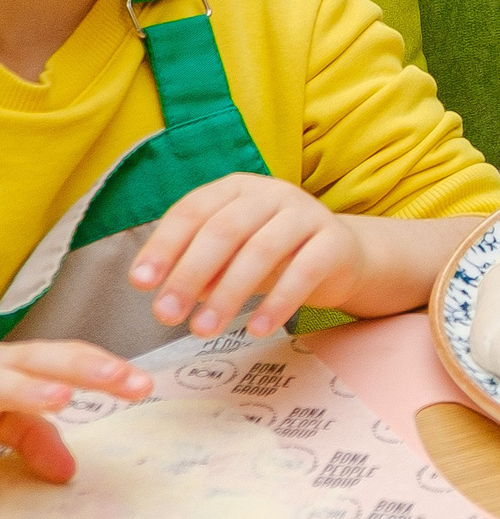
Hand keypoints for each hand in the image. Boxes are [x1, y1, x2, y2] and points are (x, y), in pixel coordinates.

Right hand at [1, 341, 152, 483]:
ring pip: (1, 382)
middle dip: (82, 366)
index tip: (143, 386)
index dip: (103, 368)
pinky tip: (18, 410)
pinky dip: (2, 415)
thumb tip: (67, 473)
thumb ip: (32, 437)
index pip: (63, 359)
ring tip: (59, 399)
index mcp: (11, 366)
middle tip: (125, 379)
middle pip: (37, 359)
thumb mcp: (0, 419)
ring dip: (27, 389)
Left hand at [129, 174, 365, 340]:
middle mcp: (272, 193)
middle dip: (190, 275)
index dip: (164, 246)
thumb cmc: (272, 255)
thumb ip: (198, 265)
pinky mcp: (335, 241)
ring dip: (229, 294)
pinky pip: (304, 272)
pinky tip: (257, 329)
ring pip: (262, 251)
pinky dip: (278, 303)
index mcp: (237, 188)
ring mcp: (307, 214)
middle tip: (167, 317)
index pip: (192, 210)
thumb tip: (164, 292)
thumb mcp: (229, 254)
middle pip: (224, 230)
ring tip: (204, 330)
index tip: (141, 284)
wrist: (339, 257)